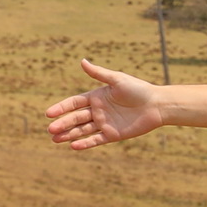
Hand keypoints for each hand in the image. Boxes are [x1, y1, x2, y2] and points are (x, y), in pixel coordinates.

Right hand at [45, 59, 164, 149]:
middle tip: (50, 129)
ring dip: (69, 134)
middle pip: (76, 118)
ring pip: (82, 130)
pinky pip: (96, 140)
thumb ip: (99, 74)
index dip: (61, 108)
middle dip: (63, 123)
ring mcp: (104, 123)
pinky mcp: (112, 135)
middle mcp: (98, 110)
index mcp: (96, 96)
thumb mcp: (117, 80)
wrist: (157, 105)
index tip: (48, 113)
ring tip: (55, 139)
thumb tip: (82, 61)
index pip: (74, 103)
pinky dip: (85, 143)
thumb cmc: (139, 89)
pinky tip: (73, 146)